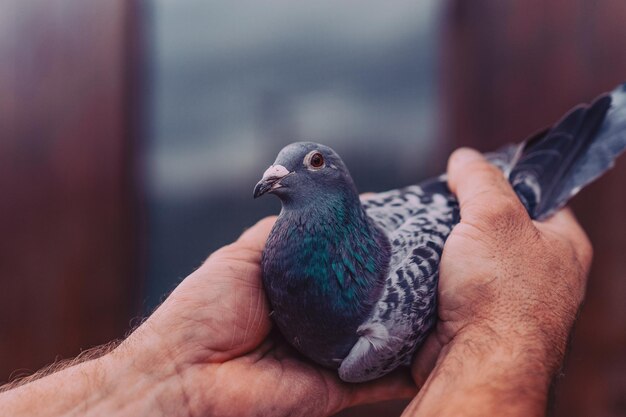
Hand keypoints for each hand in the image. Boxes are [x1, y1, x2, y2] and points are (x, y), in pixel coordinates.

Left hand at [114, 217, 414, 416]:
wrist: (186, 372)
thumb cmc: (206, 307)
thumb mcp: (245, 255)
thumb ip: (281, 232)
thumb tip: (313, 204)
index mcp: (298, 287)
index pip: (346, 263)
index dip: (372, 247)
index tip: (407, 224)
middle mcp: (318, 319)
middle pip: (368, 300)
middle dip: (399, 283)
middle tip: (438, 260)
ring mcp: (329, 353)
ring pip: (379, 335)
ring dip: (410, 321)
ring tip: (446, 296)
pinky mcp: (336, 386)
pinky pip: (380, 378)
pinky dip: (406, 368)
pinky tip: (437, 348)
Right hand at [407, 148, 591, 415]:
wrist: (475, 362)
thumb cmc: (501, 293)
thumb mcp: (496, 216)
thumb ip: (482, 180)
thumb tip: (465, 158)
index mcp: (561, 245)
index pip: (536, 195)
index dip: (502, 180)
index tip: (470, 171)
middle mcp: (534, 271)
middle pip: (491, 224)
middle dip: (457, 212)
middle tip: (433, 198)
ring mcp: (498, 295)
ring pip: (461, 251)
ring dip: (434, 239)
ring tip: (410, 220)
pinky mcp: (465, 313)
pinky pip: (442, 277)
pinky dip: (423, 265)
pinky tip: (404, 250)